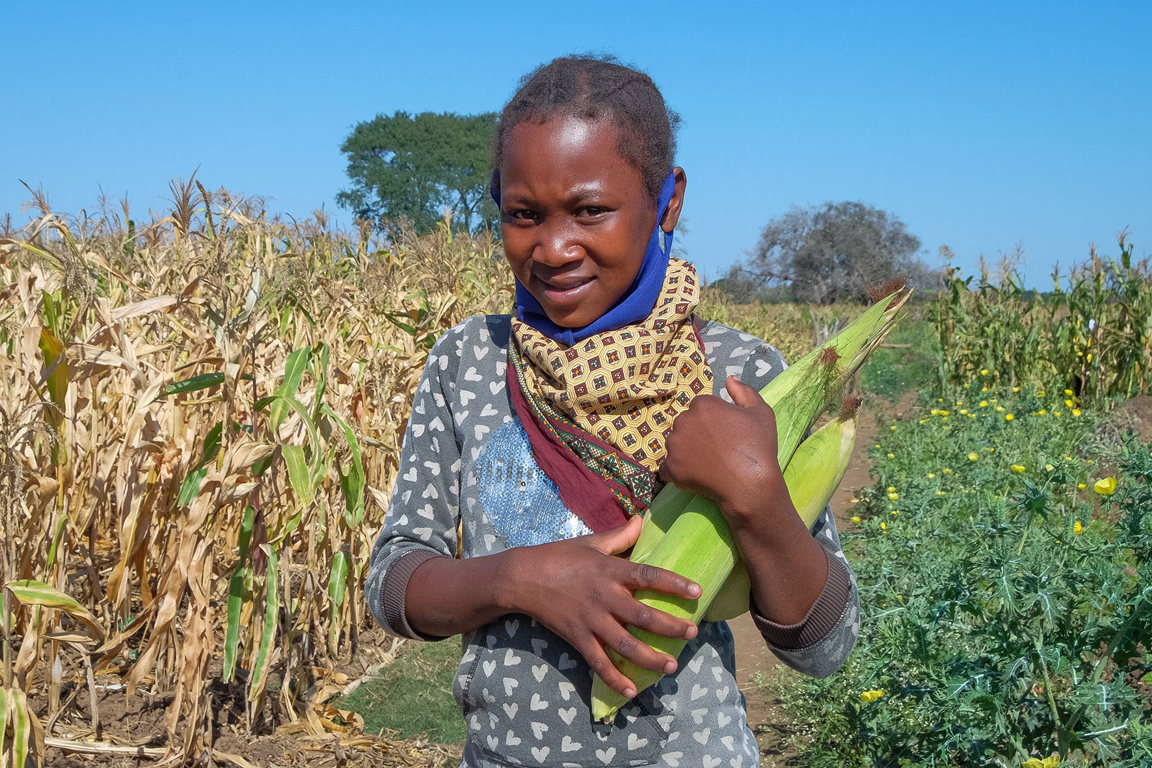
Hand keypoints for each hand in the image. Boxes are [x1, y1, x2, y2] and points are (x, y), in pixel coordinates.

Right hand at [508, 515, 701, 698]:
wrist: (522, 578)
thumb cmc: (558, 556)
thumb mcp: (590, 542)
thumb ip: (620, 535)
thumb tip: (642, 518)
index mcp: (609, 570)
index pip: (648, 576)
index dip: (674, 584)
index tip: (697, 592)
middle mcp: (604, 597)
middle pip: (643, 616)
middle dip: (670, 627)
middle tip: (691, 633)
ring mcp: (590, 620)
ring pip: (625, 645)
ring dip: (650, 658)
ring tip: (671, 666)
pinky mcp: (577, 638)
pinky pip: (598, 663)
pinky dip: (615, 679)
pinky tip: (632, 691)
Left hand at [659, 376, 788, 524]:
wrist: (750, 484)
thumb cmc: (757, 447)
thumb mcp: (760, 412)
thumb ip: (744, 391)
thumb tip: (729, 379)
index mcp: (702, 404)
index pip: (701, 408)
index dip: (713, 421)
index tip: (725, 434)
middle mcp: (683, 421)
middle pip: (686, 424)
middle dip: (697, 434)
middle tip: (716, 450)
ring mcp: (674, 445)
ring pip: (676, 444)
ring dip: (686, 451)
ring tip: (707, 464)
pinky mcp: (670, 468)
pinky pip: (668, 467)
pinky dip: (677, 471)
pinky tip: (694, 475)